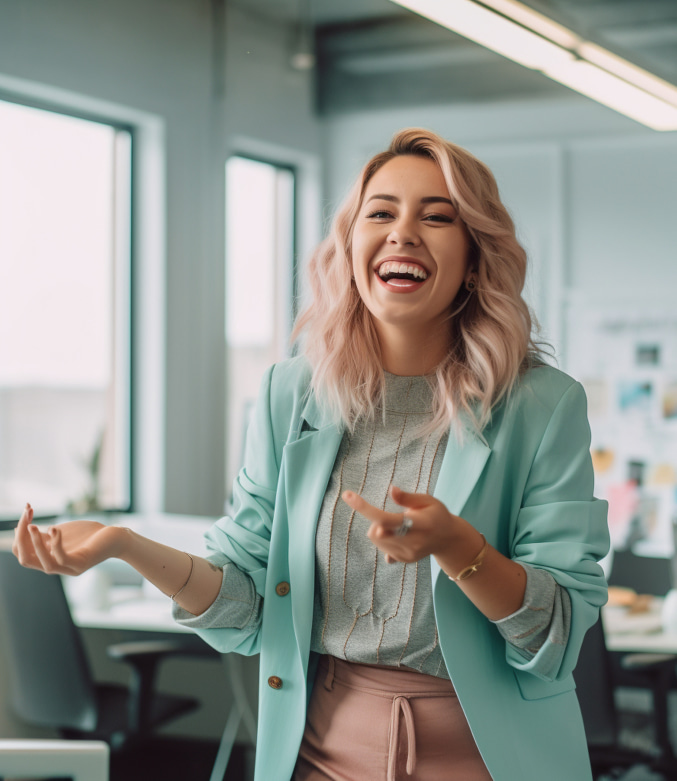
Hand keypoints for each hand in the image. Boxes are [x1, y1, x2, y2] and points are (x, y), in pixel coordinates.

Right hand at [13, 503, 126, 575]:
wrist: (115, 537)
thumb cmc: (90, 534)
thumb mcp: (62, 532)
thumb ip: (46, 534)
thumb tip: (27, 527)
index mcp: (48, 559)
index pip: (23, 552)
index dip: (19, 534)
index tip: (26, 512)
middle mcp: (56, 567)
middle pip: (26, 560)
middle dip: (21, 538)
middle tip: (26, 518)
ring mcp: (69, 568)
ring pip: (43, 563)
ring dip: (34, 543)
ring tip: (32, 525)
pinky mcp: (81, 564)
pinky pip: (62, 558)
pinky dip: (56, 544)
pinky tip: (55, 529)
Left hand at [341, 485, 460, 563]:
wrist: (448, 540)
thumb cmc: (437, 515)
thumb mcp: (428, 500)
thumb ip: (407, 498)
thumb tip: (391, 489)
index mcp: (420, 523)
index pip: (386, 519)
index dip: (365, 508)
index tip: (347, 495)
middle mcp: (413, 542)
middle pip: (377, 532)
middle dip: (375, 521)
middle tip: (390, 515)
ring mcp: (408, 554)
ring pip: (376, 540)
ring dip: (378, 529)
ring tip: (396, 525)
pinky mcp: (404, 560)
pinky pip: (382, 549)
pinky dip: (384, 539)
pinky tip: (399, 535)